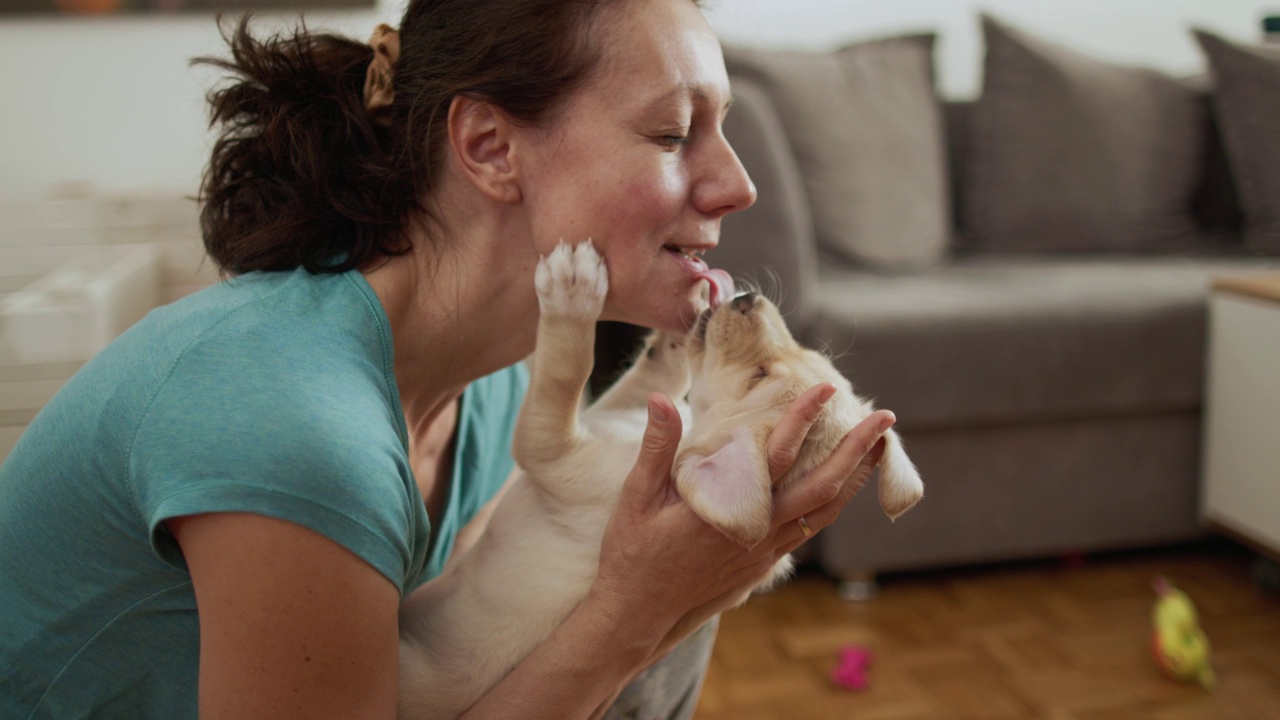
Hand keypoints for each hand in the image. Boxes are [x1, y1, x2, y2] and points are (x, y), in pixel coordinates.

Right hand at [585, 386, 892, 656]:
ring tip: (877, 446)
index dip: (803, 418)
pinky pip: (809, 529)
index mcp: (729, 508)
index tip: (823, 388)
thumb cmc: (634, 552)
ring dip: (854, 477)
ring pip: (824, 512)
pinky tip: (839, 486)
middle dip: (857, 449)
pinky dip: (831, 503)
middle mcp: (758, 530)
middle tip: (885, 417)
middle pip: (823, 487)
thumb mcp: (637, 496)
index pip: (777, 454)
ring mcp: (765, 550)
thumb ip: (657, 447)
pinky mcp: (763, 563)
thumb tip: (660, 399)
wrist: (639, 612)